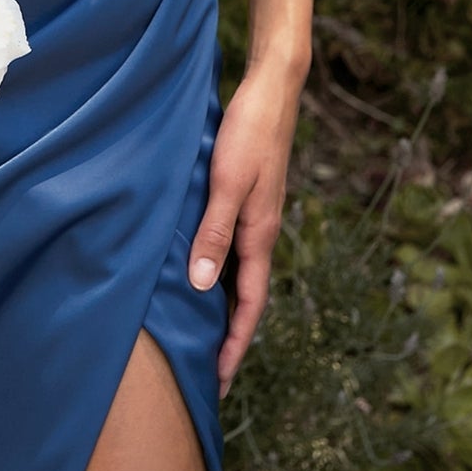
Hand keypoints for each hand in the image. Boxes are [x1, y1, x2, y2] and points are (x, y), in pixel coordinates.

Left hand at [187, 60, 304, 398]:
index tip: (219, 380)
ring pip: (239, 273)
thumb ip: (214, 233)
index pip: (250, 305)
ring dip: (224, 304)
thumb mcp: (227, 183)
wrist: (271, 90)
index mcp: (260, 236)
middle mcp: (261, 232)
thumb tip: (203, 287)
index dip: (234, 344)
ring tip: (200, 332)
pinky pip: (233, 248)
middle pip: (246, 297)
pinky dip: (220, 270)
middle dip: (230, 335)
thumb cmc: (248, 132)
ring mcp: (256, 216)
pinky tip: (201, 269)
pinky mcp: (248, 198)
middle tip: (208, 370)